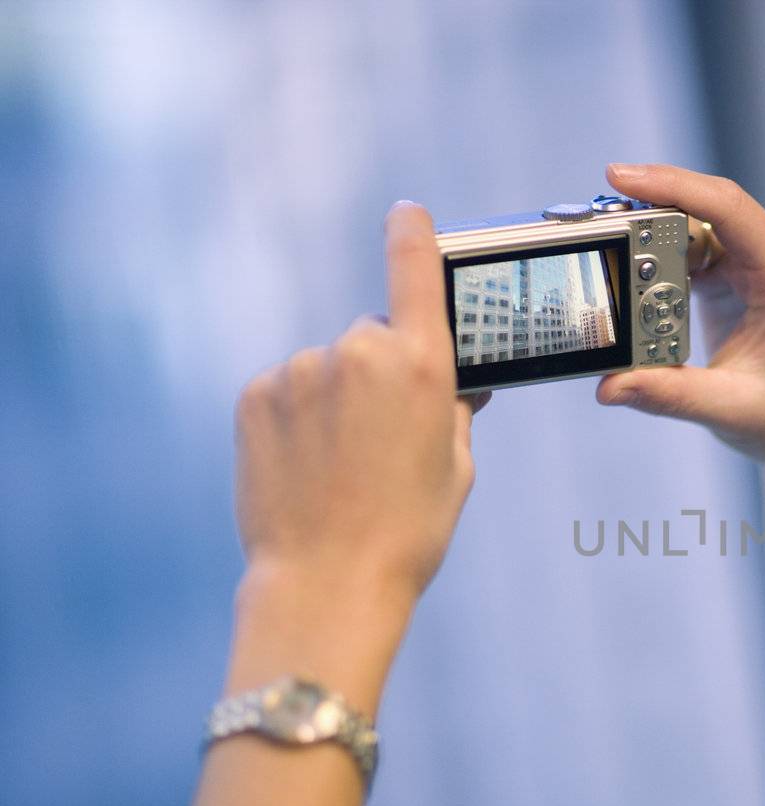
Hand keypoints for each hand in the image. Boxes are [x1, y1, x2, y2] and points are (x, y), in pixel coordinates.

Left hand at [233, 200, 485, 611]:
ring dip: (336, 399)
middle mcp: (358, 353)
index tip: (405, 214)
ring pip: (327, 369)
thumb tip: (456, 381)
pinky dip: (297, 418)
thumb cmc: (408, 530)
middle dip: (380, 371)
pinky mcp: (256, 395)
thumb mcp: (455, 466)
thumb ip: (454, 408)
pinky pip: (286, 391)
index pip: (413, 269)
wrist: (328, 580)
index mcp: (421, 366)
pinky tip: (307, 466)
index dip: (411, 234)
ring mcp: (300, 371)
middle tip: (384, 436)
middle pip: (372, 337)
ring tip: (341, 465)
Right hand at [596, 163, 764, 474]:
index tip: (621, 177)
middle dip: (644, 215)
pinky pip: (683, 244)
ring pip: (687, 223)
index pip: (728, 206)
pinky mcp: (732, 265)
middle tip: (592, 236)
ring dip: (644, 239)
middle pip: (700, 207)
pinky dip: (652, 257)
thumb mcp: (729, 409)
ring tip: (604, 261)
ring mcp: (753, 254)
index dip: (674, 185)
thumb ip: (669, 395)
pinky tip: (627, 278)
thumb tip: (608, 385)